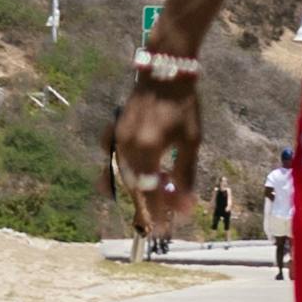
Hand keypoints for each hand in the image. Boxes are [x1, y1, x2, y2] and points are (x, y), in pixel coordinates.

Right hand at [110, 58, 201, 236]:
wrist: (165, 71)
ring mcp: (117, 137)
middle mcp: (127, 146)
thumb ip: (185, 175)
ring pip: (121, 175)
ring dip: (135, 191)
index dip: (158, 213)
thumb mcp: (190, 142)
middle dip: (146, 206)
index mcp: (148, 149)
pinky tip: (118, 182)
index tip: (165, 230)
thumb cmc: (184, 105)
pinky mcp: (114, 130)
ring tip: (148, 205)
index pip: (150, 192)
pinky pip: (110, 157)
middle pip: (134, 187)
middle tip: (157, 223)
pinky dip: (116, 171)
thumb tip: (186, 207)